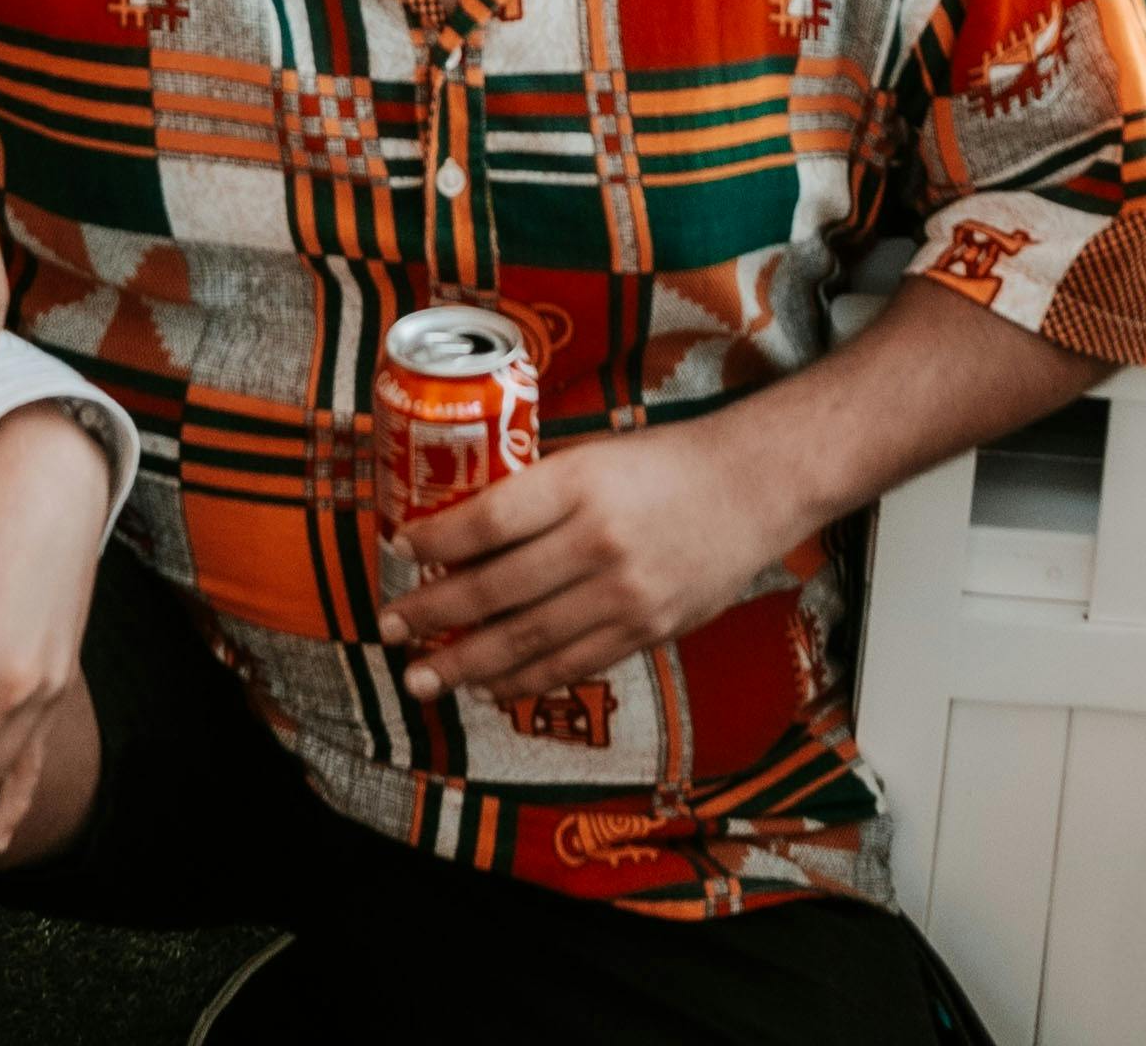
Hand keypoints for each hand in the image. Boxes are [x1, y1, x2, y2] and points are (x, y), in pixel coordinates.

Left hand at [383, 421, 808, 702]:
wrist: (755, 489)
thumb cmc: (665, 463)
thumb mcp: (595, 456)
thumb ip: (539, 493)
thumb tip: (463, 531)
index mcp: (582, 483)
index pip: (490, 520)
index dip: (437, 542)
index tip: (399, 551)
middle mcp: (600, 541)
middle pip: (497, 589)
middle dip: (433, 615)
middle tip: (390, 628)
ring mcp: (626, 594)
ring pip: (528, 640)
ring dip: (467, 664)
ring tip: (423, 676)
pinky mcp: (648, 631)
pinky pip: (572, 665)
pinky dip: (524, 681)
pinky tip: (489, 687)